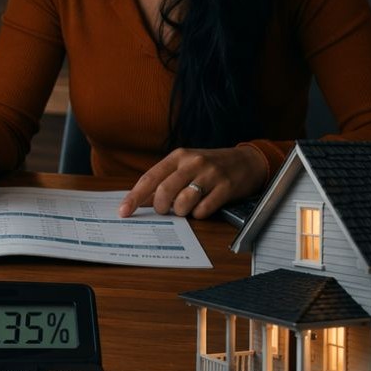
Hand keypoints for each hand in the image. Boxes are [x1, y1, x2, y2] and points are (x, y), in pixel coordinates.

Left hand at [119, 146, 269, 218]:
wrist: (246, 161)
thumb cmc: (210, 167)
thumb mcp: (185, 167)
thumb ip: (163, 182)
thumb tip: (139, 201)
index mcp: (178, 156)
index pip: (150, 178)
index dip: (134, 197)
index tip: (123, 212)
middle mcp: (193, 162)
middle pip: (164, 192)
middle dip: (161, 207)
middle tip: (165, 210)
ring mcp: (210, 174)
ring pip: (183, 202)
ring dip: (181, 212)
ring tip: (187, 207)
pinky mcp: (225, 187)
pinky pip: (203, 210)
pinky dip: (199, 214)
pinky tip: (203, 207)